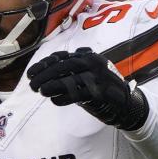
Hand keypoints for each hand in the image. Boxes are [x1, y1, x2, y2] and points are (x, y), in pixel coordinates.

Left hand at [27, 47, 148, 129]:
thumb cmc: (101, 88)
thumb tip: (43, 74)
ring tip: (41, 91)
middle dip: (45, 75)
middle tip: (32, 85)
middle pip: (64, 67)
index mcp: (88, 56)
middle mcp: (93, 63)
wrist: (126, 102)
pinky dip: (65, 97)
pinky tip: (55, 101)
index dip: (44, 64)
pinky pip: (80, 93)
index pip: (61, 57)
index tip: (31, 73)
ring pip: (71, 79)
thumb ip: (68, 72)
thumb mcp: (85, 74)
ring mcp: (99, 77)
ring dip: (53, 85)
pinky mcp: (102, 92)